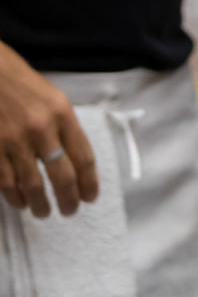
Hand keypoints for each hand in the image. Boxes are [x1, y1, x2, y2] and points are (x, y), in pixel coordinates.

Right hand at [0, 53, 98, 217]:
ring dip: (39, 204)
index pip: (84, 158)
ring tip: (43, 212)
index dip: (89, 182)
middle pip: (61, 176)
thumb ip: (66, 128)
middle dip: (68, 200)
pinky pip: (4, 181)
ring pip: (31, 185)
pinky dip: (13, 196)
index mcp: (63, 114)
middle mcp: (40, 129)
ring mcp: (13, 140)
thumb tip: (75, 162)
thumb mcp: (55, 99)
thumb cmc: (22, 84)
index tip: (90, 197)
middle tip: (69, 211)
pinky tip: (19, 202)